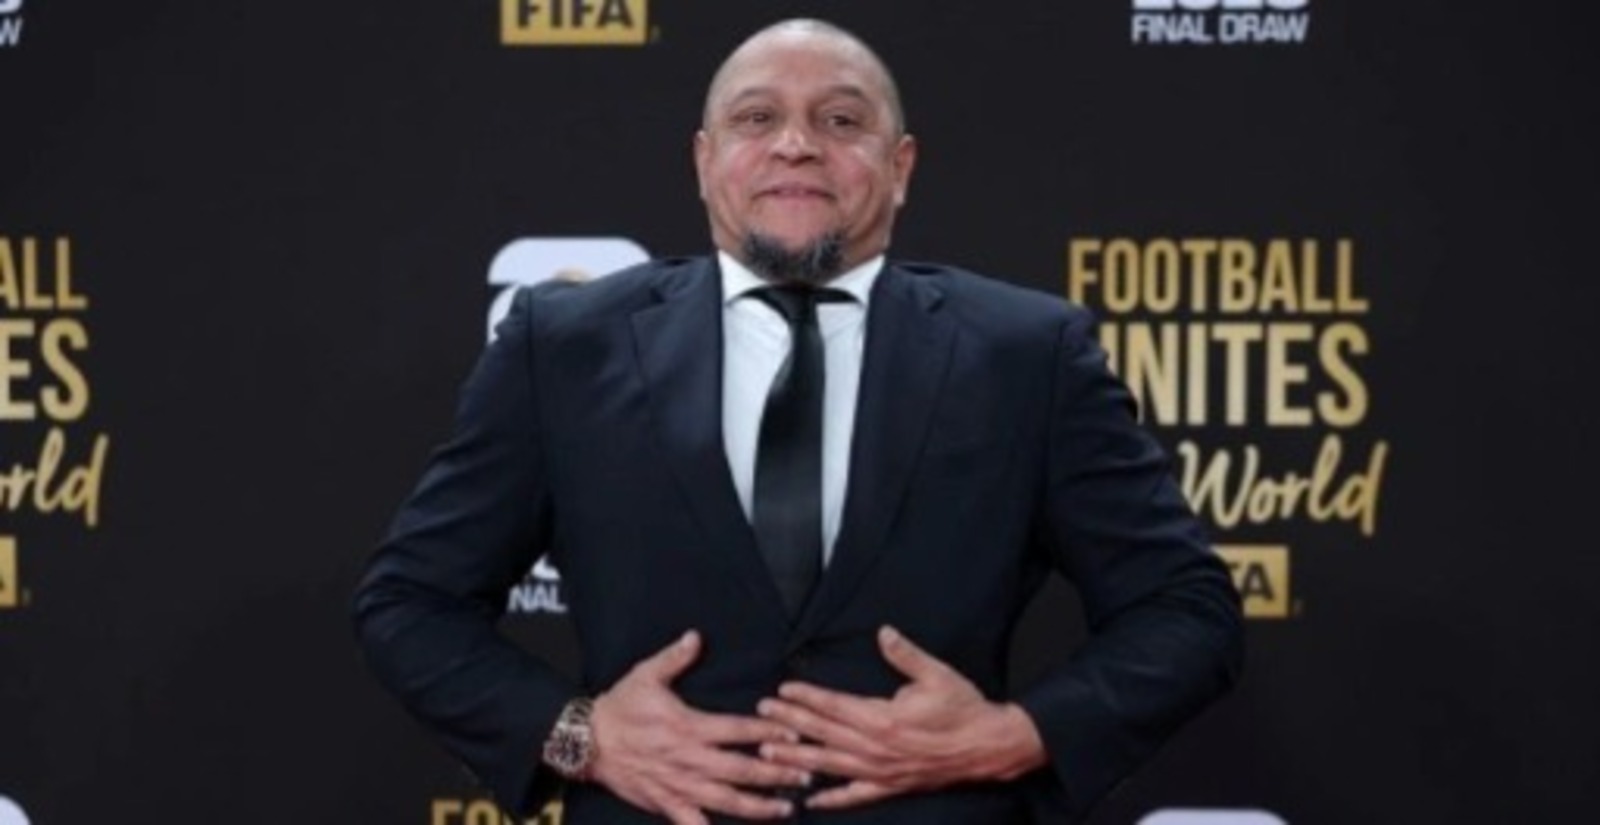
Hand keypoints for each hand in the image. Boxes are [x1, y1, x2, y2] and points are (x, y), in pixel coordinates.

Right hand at [587, 630, 811, 824]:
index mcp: (689, 726)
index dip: (769, 731)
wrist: (586, 741)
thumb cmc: (619, 707)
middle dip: (777, 773)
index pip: (738, 729)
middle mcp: (689, 759)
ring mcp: (679, 785)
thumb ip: (675, 657)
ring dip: (759, 806)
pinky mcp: (666, 804)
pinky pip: (693, 824)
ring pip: (727, 800)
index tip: (795, 733)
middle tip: (807, 775)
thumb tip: (697, 636)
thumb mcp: (645, 675)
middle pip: (742, 769)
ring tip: (788, 808)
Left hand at [755, 626, 1047, 809]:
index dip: (806, 698)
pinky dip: (832, 799)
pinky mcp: (891, 786)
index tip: (782, 691)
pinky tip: (811, 800)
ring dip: (798, 757)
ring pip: (831, 764)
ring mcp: (882, 771)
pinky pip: (856, 796)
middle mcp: (877, 747)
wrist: (988, 747)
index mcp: (884, 718)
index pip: (835, 706)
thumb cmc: (963, 709)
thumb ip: (906, 654)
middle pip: (824, 734)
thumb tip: (883, 633)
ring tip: (769, 752)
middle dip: (790, 724)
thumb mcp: (937, 674)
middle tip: (761, 716)